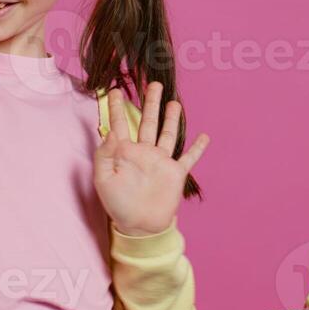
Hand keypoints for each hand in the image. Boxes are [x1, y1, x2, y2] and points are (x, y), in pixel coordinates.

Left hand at [93, 81, 209, 237]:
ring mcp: (161, 161)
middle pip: (148, 121)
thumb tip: (110, 131)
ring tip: (174, 102)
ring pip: (167, 133)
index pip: (120, 124)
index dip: (117, 108)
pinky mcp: (175, 173)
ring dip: (171, 118)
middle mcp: (144, 152)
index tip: (114, 90)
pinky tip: (205, 136)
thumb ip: (104, 155)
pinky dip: (198, 148)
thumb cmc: (118, 205)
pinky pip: (189, 158)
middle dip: (150, 102)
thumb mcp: (103, 180)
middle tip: (153, 83)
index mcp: (124, 152)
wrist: (139, 226)